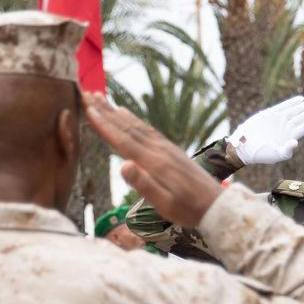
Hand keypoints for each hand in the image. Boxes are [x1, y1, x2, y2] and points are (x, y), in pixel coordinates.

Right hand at [83, 92, 221, 228]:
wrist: (215, 204)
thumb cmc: (188, 209)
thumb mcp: (164, 204)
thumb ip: (144, 184)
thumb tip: (123, 166)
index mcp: (154, 163)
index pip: (123, 141)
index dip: (104, 125)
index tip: (88, 109)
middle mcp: (159, 150)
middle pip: (127, 127)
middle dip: (106, 111)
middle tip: (88, 94)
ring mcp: (165, 147)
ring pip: (136, 125)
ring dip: (116, 112)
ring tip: (101, 99)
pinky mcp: (170, 149)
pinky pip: (147, 129)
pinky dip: (133, 119)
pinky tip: (125, 113)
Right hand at [227, 96, 303, 165]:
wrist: (245, 146)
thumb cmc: (261, 154)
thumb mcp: (275, 155)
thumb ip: (286, 151)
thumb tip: (295, 143)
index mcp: (290, 137)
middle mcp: (286, 128)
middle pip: (302, 117)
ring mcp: (279, 120)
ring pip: (295, 111)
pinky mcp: (270, 114)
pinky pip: (283, 106)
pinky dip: (291, 102)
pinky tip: (300, 99)